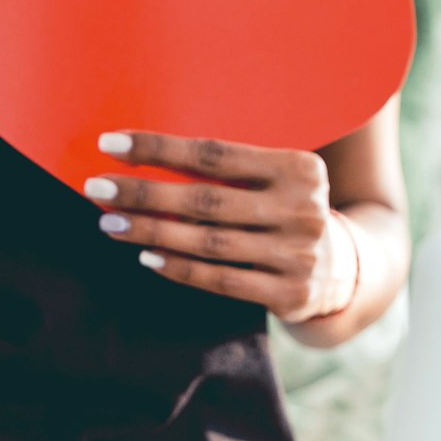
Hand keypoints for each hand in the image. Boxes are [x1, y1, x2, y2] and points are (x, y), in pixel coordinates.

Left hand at [84, 130, 359, 322]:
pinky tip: (146, 255)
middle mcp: (304, 210)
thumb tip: (142, 155)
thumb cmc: (286, 209)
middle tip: (96, 187)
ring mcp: (299, 255)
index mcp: (300, 168)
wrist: (345, 268)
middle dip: (143, 193)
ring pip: (207, 242)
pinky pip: (220, 280)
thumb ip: (231, 166)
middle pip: (206, 199)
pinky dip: (179, 267)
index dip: (159, 149)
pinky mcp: (290, 294)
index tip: (110, 145)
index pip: (215, 154)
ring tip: (109, 222)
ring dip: (150, 231)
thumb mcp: (277, 177)